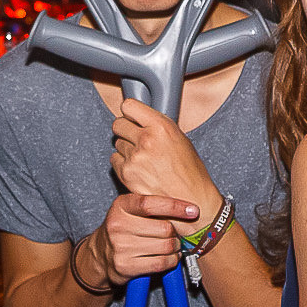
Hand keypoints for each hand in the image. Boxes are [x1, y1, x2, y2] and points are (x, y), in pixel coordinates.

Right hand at [85, 192, 198, 284]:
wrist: (102, 254)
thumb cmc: (123, 228)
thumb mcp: (130, 210)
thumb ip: (152, 206)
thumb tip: (186, 208)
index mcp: (121, 206)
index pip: (151, 204)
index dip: (175, 207)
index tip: (193, 211)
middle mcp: (118, 225)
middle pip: (164, 228)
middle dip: (175, 233)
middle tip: (174, 234)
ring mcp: (121, 247)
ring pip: (165, 246)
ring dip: (175, 248)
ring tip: (171, 246)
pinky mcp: (126, 266)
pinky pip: (161, 263)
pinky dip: (171, 261)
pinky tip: (169, 257)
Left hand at [111, 98, 219, 230]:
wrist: (192, 200)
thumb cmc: (190, 171)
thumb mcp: (180, 139)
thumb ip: (158, 126)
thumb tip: (140, 119)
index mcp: (162, 127)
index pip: (129, 106)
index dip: (130, 113)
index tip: (133, 118)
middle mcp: (146, 139)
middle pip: (118, 124)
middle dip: (125, 130)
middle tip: (136, 139)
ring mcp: (135, 157)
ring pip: (117, 143)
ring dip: (126, 149)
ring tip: (144, 159)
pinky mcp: (126, 174)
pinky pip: (114, 160)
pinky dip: (123, 164)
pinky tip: (138, 169)